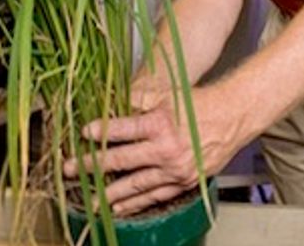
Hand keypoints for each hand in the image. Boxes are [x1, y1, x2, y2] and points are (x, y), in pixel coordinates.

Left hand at [61, 85, 241, 216]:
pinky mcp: (185, 182)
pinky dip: (137, 203)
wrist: (233, 117)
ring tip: (90, 200)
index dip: (100, 132)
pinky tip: (121, 207)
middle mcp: (166, 150)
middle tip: (70, 170)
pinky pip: (156, 196)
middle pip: (121, 161)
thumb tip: (110, 102)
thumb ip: (137, 100)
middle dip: (92, 166)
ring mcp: (175, 169)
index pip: (121, 130)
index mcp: (160, 124)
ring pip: (136, 185)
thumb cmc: (200, 104)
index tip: (83, 134)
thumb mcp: (166, 95)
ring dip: (110, 193)